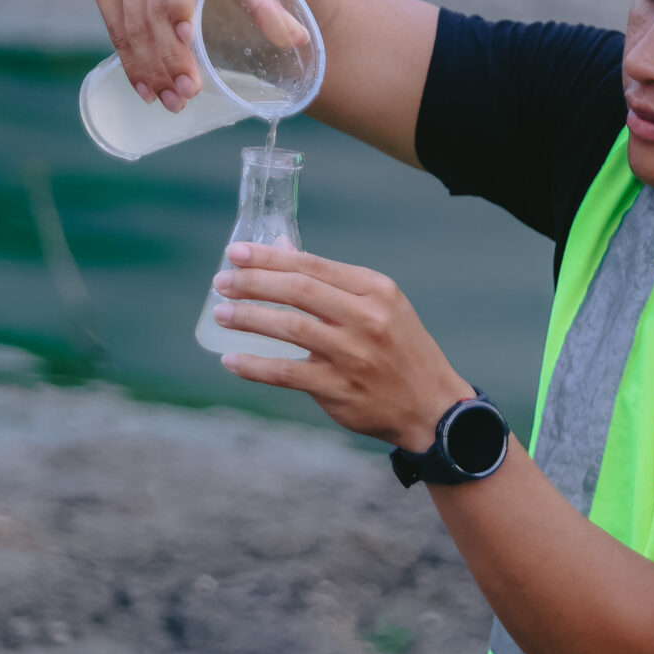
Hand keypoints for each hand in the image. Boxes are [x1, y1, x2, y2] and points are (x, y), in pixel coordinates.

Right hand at [86, 0, 307, 114]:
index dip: (179, 4)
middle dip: (168, 57)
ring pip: (130, 21)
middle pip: (153, 7)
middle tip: (185, 97)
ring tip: (168, 101)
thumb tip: (300, 39)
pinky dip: (127, 59)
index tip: (188, 40)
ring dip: (147, 67)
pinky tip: (143, 85)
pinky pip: (112, 22)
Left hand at [211, 244, 473, 450]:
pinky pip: (287, 372)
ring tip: (220, 314)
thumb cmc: (401, 350)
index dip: (270, 257)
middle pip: (298, 290)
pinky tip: (232, 360)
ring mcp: (353, 354)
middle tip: (221, 282)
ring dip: (249, 318)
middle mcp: (366, 318)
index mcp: (376, 290)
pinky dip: (255, 366)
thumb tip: (280, 246)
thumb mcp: (380, 306)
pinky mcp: (340, 388)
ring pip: (290, 327)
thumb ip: (331, 280)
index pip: (313, 265)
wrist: (432, 407)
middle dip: (253, 283)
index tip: (236, 253)